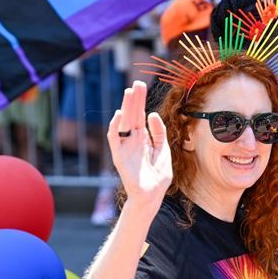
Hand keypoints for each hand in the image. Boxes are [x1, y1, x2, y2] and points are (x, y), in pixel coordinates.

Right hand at [107, 81, 171, 209]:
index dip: (140, 102)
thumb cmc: (158, 176)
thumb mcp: (162, 150)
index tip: (141, 87)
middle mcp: (133, 140)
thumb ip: (158, 132)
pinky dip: (115, 127)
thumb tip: (152, 114)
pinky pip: (115, 139)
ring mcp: (125, 147)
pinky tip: (120, 115)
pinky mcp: (119, 156)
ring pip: (124, 123)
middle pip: (132, 116)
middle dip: (134, 100)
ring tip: (129, 92)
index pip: (140, 116)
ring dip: (126, 108)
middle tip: (136, 83)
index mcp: (143, 138)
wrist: (152, 195)